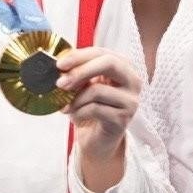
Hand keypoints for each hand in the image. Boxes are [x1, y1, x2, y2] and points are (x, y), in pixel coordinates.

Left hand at [57, 47, 139, 189]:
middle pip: (109, 64)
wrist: (97, 140)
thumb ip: (77, 71)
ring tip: (65, 106)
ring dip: (75, 99)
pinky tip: (74, 116)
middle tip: (60, 82)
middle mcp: (133, 80)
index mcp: (123, 66)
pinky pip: (95, 109)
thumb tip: (61, 64)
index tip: (59, 64)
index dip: (79, 56)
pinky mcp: (124, 119)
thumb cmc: (90, 108)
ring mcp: (131, 100)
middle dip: (80, 71)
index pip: (102, 53)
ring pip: (98, 90)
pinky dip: (78, 113)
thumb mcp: (83, 85)